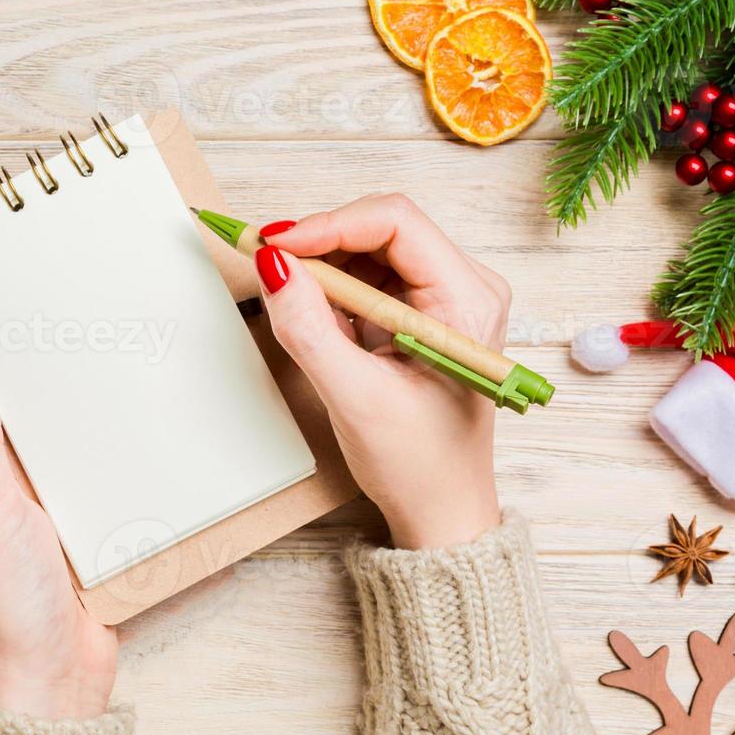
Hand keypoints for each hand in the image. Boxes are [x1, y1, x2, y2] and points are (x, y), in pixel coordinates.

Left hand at [0, 355, 117, 718]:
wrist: (55, 686)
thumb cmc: (7, 607)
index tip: (19, 318)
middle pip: (21, 429)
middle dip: (46, 392)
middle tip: (84, 338)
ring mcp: (37, 523)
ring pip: (62, 457)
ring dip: (84, 432)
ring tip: (118, 380)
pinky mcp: (77, 544)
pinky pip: (94, 493)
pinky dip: (110, 473)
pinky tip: (137, 448)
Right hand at [255, 194, 509, 548]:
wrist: (439, 510)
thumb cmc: (421, 465)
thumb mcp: (356, 398)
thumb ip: (310, 329)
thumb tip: (274, 266)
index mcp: (468, 300)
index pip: (395, 223)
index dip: (328, 224)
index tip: (275, 244)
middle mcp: (462, 288)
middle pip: (379, 229)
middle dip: (319, 242)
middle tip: (266, 261)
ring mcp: (438, 300)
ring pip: (366, 251)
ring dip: (321, 268)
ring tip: (289, 300)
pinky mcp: (413, 315)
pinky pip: (363, 279)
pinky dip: (328, 290)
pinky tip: (312, 319)